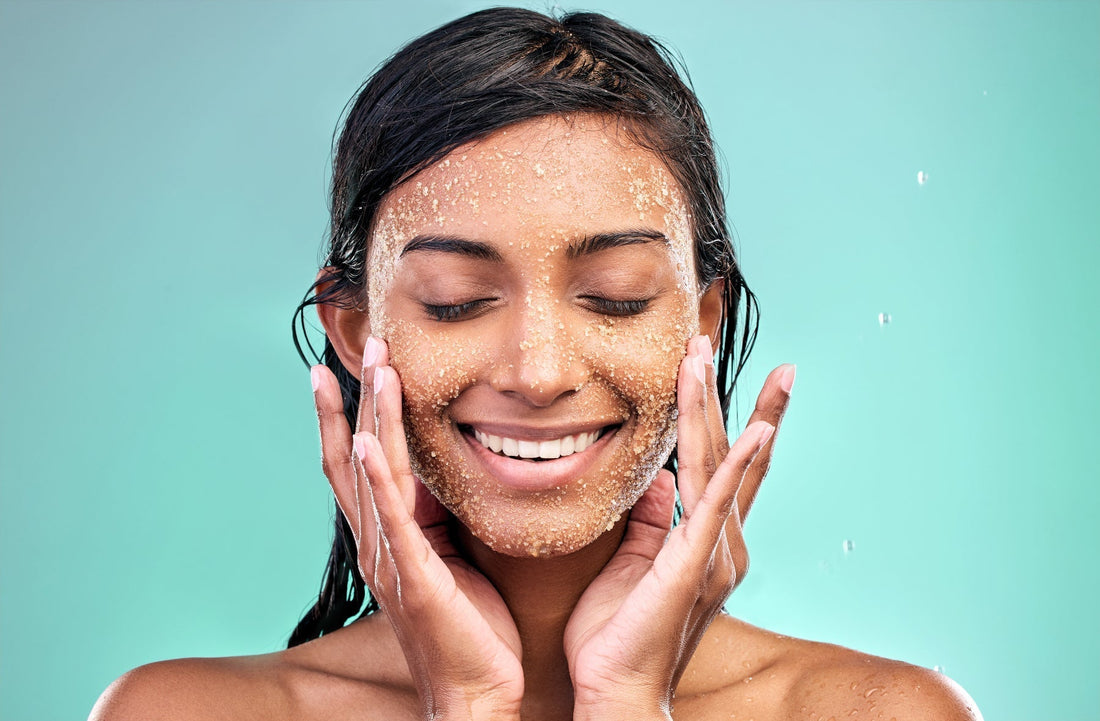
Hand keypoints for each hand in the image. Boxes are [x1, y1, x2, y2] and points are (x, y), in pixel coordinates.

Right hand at [311, 337, 523, 720]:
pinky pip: (389, 517)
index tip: (355, 364)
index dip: (355, 411)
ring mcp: (390, 558)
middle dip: (359, 396)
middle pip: (355, 454)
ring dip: (368, 415)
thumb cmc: (470, 627)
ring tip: (370, 367)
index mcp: (390, 534)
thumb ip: (439, 514)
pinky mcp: (413, 576)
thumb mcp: (454, 555)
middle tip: (366, 344)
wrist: (476, 690)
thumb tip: (446, 470)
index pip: (362, 460)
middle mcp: (378, 541)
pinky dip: (374, 475)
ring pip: (369, 472)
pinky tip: (367, 439)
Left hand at [564, 335, 794, 719]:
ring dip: (711, 406)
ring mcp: (714, 552)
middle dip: (717, 393)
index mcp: (704, 541)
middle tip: (705, 339)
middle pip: (727, 452)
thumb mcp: (636, 562)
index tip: (705, 368)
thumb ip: (653, 519)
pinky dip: (739, 463)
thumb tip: (660, 479)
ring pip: (717, 462)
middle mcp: (721, 542)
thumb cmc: (617, 635)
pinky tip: (755, 429)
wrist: (617, 690)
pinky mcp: (696, 564)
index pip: (716, 464)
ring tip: (702, 356)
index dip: (717, 414)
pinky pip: (717, 503)